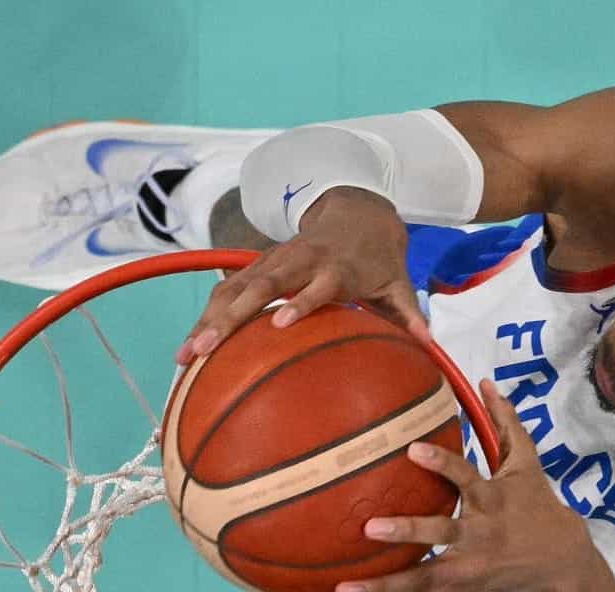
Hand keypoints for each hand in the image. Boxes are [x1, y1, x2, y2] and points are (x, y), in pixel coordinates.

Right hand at [174, 187, 428, 363]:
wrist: (356, 211)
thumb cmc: (377, 258)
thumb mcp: (398, 280)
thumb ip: (409, 311)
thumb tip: (429, 345)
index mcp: (334, 267)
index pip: (315, 285)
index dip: (299, 302)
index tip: (280, 324)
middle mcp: (297, 261)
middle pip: (260, 287)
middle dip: (231, 317)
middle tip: (208, 349)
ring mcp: (271, 262)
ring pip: (233, 289)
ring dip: (208, 322)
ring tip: (185, 357)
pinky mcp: (255, 267)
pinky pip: (225, 292)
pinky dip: (206, 318)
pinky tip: (187, 352)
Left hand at [334, 379, 601, 591]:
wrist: (562, 558)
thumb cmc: (538, 504)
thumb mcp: (528, 463)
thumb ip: (507, 422)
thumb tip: (486, 381)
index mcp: (492, 498)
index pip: (466, 476)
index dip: (441, 465)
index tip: (412, 450)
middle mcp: (479, 532)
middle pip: (442, 533)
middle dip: (408, 531)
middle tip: (369, 528)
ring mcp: (469, 564)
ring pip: (423, 578)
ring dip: (383, 587)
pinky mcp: (462, 587)